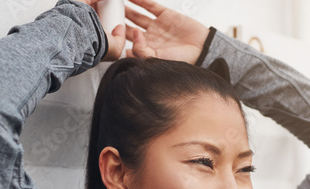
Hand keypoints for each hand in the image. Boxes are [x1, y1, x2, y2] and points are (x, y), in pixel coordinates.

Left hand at [86, 0, 209, 63]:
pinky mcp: (166, 15)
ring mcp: (157, 26)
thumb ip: (143, 52)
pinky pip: (150, 5)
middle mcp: (149, 38)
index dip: (116, 37)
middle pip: (127, 27)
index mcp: (146, 51)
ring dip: (124, 7)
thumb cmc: (185, 61)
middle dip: (116, 20)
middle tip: (103, 12)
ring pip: (136, 14)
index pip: (126, 44)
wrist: (205, 50)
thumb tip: (134, 37)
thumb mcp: (160, 61)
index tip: (104, 31)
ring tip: (113, 1)